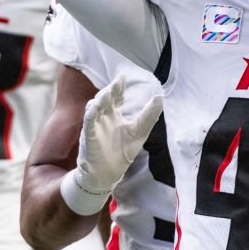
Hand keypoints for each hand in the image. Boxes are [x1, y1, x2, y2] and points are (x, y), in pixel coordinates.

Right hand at [61, 76, 163, 213]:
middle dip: (110, 90)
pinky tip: (96, 106)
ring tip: (108, 92)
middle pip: (105, 99)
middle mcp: (103, 118)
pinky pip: (88, 121)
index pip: (116, 97)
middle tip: (117, 81)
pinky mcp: (89, 135)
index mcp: (114, 116)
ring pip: (94, 106)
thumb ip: (149, 114)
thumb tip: (160, 96)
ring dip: (100, 99)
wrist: (108, 174)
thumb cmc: (122, 154)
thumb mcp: (140, 131)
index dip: (118, 86)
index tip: (123, 75)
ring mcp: (95, 126)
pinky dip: (91, 113)